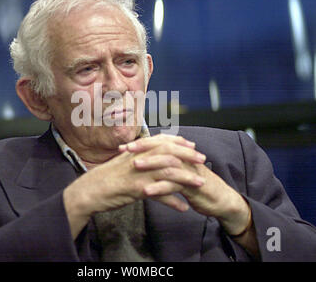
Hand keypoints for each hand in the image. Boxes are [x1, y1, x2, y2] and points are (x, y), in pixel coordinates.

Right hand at [63, 134, 206, 238]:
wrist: (88, 190)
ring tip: (200, 183)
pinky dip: (172, 202)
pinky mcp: (136, 189)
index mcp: (136, 151)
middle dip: (188, 155)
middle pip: (168, 153)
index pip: (161, 141)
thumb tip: (150, 159)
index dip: (178, 142)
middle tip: (203, 159)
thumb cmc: (105, 177)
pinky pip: (159, 195)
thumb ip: (138, 159)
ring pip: (167, 172)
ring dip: (186, 178)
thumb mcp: (123, 162)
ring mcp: (138, 173)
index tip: (191, 144)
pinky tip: (183, 208)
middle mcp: (139, 159)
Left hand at [122, 134, 250, 235]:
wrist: (219, 200)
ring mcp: (189, 171)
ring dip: (150, 163)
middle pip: (162, 148)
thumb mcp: (179, 174)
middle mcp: (184, 158)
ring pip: (168, 163)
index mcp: (180, 154)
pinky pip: (174, 185)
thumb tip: (147, 162)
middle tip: (125, 150)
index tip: (123, 146)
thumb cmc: (196, 186)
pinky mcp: (192, 186)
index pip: (159, 143)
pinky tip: (147, 191)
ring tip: (133, 165)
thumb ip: (166, 166)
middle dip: (143, 147)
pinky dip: (160, 187)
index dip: (142, 143)